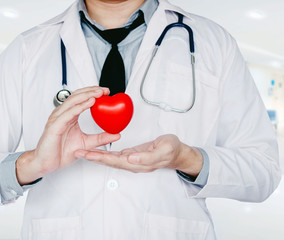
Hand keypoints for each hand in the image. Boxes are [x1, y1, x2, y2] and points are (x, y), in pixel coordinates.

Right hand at [16, 86, 120, 184]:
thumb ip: (101, 138)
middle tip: (105, 90)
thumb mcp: (87, 143)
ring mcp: (58, 119)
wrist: (47, 163)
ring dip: (87, 95)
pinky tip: (89, 103)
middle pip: (77, 96)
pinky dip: (79, 107)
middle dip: (92, 91)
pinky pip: (68, 114)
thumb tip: (117, 135)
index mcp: (70, 116)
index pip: (81, 99)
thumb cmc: (61, 152)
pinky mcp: (55, 126)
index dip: (93, 93)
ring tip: (99, 93)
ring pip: (73, 102)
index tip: (107, 92)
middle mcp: (63, 115)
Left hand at [75, 134, 202, 176]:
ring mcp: (132, 160)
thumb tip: (130, 159)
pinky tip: (97, 149)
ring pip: (110, 158)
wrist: (177, 152)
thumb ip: (147, 156)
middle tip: (78, 152)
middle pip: (109, 161)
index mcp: (138, 163)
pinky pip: (115, 155)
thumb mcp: (164, 150)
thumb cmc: (172, 150)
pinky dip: (104, 152)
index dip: (100, 157)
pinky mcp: (132, 155)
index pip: (115, 161)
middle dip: (93, 157)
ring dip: (96, 155)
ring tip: (83, 151)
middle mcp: (132, 163)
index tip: (87, 154)